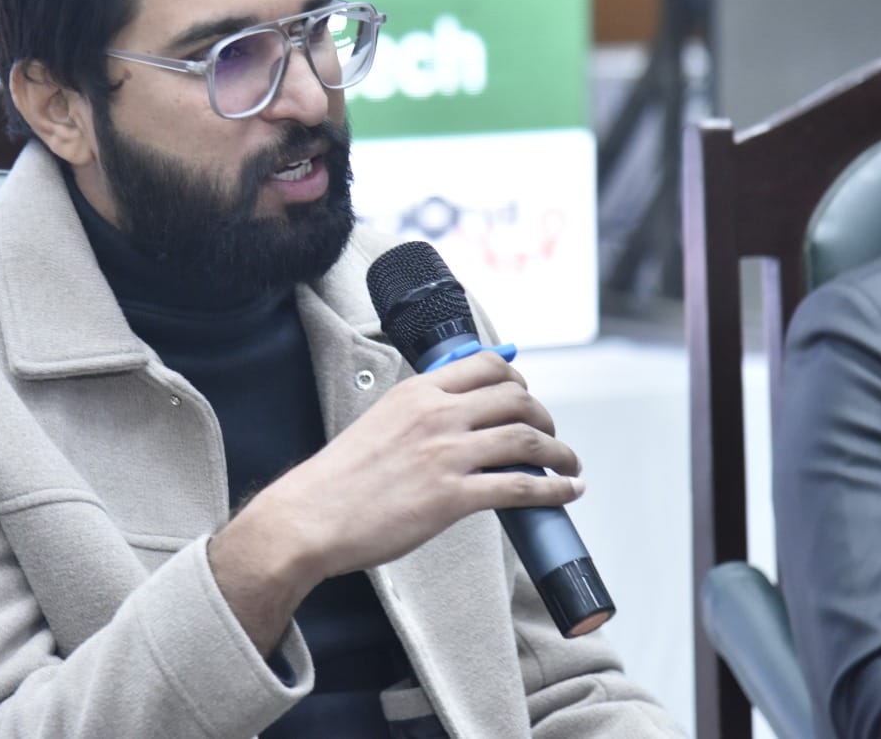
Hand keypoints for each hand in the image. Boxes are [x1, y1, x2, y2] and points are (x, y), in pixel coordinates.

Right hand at [208, 350, 583, 651]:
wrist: (311, 517)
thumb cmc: (339, 478)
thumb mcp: (378, 421)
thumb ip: (418, 413)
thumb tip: (456, 415)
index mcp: (417, 391)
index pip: (486, 365)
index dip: (517, 381)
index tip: (525, 396)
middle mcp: (436, 414)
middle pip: (516, 398)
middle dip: (543, 416)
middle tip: (548, 434)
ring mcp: (446, 454)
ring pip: (527, 439)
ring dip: (560, 451)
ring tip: (569, 464)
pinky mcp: (452, 497)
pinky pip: (521, 487)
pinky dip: (555, 489)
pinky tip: (568, 492)